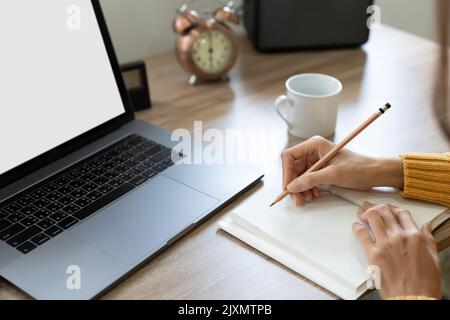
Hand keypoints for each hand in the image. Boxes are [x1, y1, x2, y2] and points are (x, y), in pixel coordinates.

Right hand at [281, 136, 403, 205]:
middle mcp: (312, 151)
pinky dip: (307, 189)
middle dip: (294, 184)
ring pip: (299, 176)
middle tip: (297, 198)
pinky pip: (307, 181)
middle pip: (292, 168)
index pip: (289, 156)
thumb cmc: (359, 168)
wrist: (375, 174)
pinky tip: (314, 195)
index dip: (286, 172)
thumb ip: (311, 179)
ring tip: (307, 198)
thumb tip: (292, 186)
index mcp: (314, 145)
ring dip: (300, 189)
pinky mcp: (320, 171)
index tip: (288, 187)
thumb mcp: (333, 174)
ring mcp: (316, 161)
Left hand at [353, 202, 441, 298]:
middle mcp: (399, 236)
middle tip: (369, 208)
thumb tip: (426, 226)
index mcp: (415, 236)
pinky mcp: (372, 253)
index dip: (392, 208)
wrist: (413, 299)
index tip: (387, 209)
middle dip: (376, 207)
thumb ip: (428, 239)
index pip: (401, 213)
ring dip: (365, 213)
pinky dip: (357, 227)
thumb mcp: (433, 258)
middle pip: (384, 211)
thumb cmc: (424, 283)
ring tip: (361, 214)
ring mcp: (385, 244)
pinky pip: (361, 233)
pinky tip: (356, 226)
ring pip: (372, 217)